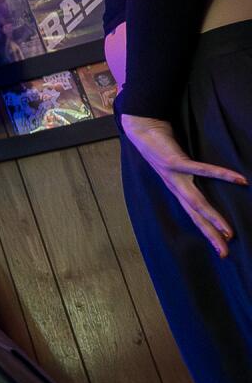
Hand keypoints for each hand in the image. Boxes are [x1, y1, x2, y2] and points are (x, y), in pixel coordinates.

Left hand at [121, 113, 246, 256]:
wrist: (142, 129)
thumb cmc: (165, 147)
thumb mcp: (180, 166)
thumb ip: (193, 175)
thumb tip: (211, 183)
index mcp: (177, 190)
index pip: (194, 215)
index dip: (207, 231)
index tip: (221, 248)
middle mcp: (175, 187)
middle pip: (195, 215)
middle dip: (209, 234)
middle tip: (224, 252)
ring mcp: (174, 176)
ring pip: (195, 202)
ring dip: (212, 218)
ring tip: (228, 231)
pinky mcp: (175, 161)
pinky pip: (201, 169)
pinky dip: (221, 174)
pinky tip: (240, 180)